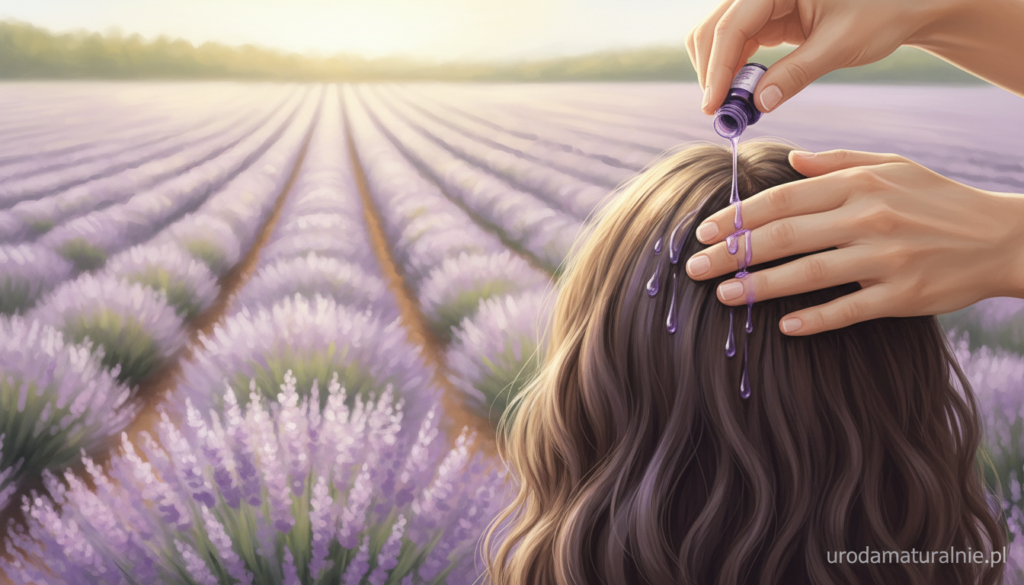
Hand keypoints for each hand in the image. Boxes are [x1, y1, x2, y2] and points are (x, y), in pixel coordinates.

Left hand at [683, 149, 1023, 335]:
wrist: (999, 237)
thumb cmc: (936, 199)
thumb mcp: (891, 166)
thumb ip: (836, 162)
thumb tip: (788, 159)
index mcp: (859, 185)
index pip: (784, 199)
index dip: (739, 216)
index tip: (705, 230)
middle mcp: (868, 218)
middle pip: (784, 236)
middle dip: (733, 253)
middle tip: (695, 268)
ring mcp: (885, 258)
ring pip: (808, 274)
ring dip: (760, 286)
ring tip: (725, 296)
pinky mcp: (901, 295)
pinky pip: (848, 310)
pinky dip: (814, 319)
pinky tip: (784, 326)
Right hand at [686, 0, 953, 114]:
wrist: (903, 5)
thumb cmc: (882, 13)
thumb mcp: (839, 45)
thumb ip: (796, 73)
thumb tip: (758, 104)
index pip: (731, 25)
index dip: (718, 68)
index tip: (713, 106)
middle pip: (714, 29)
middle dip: (713, 71)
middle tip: (720, 112)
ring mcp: (763, 2)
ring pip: (719, 37)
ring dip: (720, 72)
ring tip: (733, 106)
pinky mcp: (768, 17)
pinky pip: (737, 44)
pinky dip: (734, 70)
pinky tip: (744, 93)